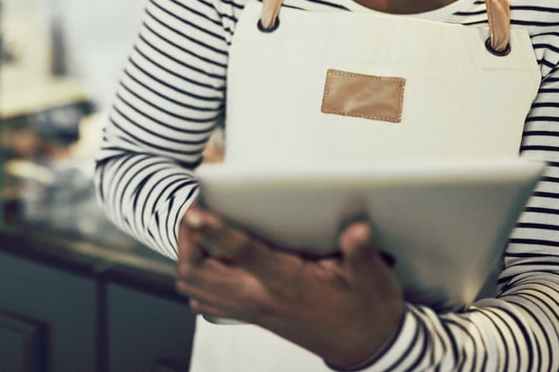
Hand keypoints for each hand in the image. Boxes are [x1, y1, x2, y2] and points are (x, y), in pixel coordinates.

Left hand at [175, 205, 403, 367]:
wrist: (364, 347)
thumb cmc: (365, 310)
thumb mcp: (371, 279)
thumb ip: (360, 252)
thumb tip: (358, 230)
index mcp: (285, 282)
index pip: (241, 252)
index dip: (214, 231)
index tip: (194, 211)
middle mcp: (259, 297)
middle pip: (198, 270)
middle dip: (187, 238)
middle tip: (195, 209)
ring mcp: (250, 308)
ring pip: (194, 285)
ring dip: (187, 255)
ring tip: (197, 228)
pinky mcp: (249, 314)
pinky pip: (204, 297)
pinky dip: (196, 275)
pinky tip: (208, 256)